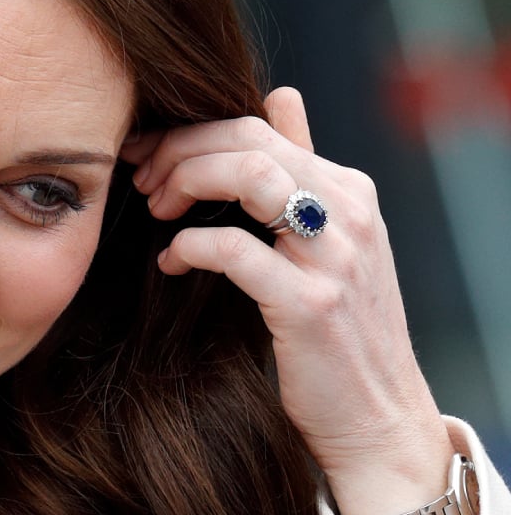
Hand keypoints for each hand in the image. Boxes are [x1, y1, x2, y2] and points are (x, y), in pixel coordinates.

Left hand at [120, 88, 454, 514]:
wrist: (375, 418)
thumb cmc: (336, 332)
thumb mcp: (329, 241)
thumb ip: (303, 170)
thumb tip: (282, 96)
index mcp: (349, 190)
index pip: (258, 127)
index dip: (191, 134)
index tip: (148, 157)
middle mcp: (350, 213)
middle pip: (247, 141)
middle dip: (178, 151)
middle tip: (140, 180)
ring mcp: (335, 258)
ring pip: (247, 177)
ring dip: (185, 183)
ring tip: (155, 210)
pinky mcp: (311, 305)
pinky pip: (235, 250)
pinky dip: (190, 247)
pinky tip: (172, 263)